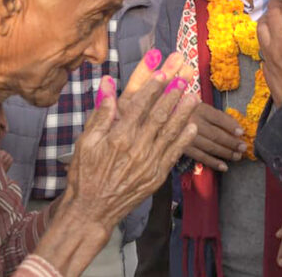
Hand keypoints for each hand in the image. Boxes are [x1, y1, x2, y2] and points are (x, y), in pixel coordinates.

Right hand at [36, 50, 198, 275]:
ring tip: (195, 96)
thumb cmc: (85, 174)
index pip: (140, 105)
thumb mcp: (86, 141)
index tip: (163, 72)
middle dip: (174, 94)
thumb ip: (100, 113)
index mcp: (119, 136)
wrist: (92, 210)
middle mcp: (137, 147)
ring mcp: (150, 162)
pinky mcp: (157, 176)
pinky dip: (184, 139)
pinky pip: (174, 154)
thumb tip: (107, 84)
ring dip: (184, 113)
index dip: (153, 86)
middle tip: (186, 77)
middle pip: (160, 115)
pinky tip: (193, 126)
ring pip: (171, 132)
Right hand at [183, 103, 246, 171]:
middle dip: (231, 142)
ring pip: (210, 147)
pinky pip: (200, 157)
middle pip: (216, 134)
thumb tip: (236, 127)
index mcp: (199, 109)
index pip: (218, 118)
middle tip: (243, 147)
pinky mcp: (183, 148)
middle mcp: (193, 122)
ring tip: (237, 156)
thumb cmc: (186, 111)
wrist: (164, 118)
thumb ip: (217, 115)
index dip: (231, 126)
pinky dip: (213, 162)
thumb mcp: (200, 106)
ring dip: (225, 153)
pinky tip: (224, 167)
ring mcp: (186, 137)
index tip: (241, 132)